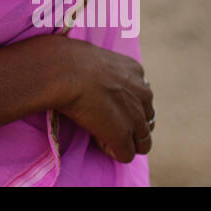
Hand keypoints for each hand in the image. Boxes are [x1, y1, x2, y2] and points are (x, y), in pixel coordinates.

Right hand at [54, 40, 154, 162]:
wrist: (64, 72)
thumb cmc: (67, 58)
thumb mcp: (94, 56)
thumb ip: (103, 69)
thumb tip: (91, 75)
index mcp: (135, 71)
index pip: (141, 97)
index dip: (125, 106)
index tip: (106, 106)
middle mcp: (143, 93)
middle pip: (147, 121)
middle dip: (130, 125)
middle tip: (105, 122)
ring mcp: (136, 116)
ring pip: (142, 142)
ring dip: (123, 141)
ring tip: (99, 132)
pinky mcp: (123, 136)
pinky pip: (125, 154)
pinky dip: (111, 150)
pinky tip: (95, 138)